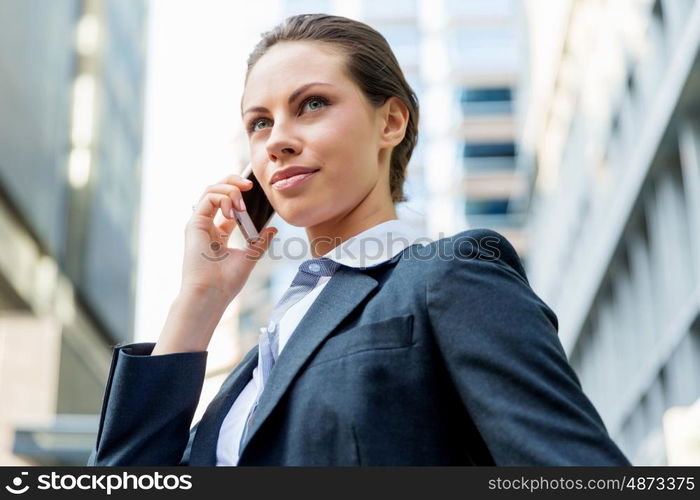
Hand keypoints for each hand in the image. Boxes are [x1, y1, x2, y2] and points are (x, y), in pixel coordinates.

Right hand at [180, 173, 276, 304]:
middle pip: (216, 191)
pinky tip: (234, 212)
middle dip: (233, 182)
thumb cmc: (226, 282)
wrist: (212, 294)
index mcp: (218, 233)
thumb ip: (260, 241)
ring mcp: (199, 223)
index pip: (227, 204)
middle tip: (250, 184)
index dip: (239, 192)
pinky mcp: (194, 224)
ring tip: (242, 204)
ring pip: (210, 190)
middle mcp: (207, 225)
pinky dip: (223, 198)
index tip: (254, 190)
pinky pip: (207, 198)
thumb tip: (274, 229)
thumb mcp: (250, 257)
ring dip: (230, 189)